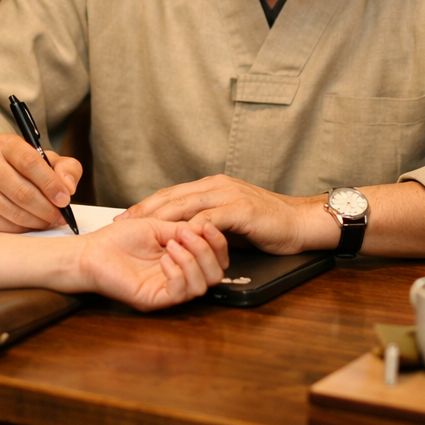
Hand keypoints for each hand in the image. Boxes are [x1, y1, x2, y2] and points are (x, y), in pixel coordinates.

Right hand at [0, 133, 82, 232]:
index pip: (29, 162)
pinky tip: (32, 223)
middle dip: (47, 208)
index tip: (64, 198)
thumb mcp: (47, 159)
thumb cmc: (23, 168)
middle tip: (61, 216)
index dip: (50, 183)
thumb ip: (66, 168)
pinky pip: (3, 225)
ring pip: (14, 212)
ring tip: (49, 220)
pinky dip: (23, 229)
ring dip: (37, 221)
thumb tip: (68, 186)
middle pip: (22, 192)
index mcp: (6, 144)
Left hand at [78, 220, 227, 310]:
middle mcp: (178, 275)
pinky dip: (177, 272)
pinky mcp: (155, 299)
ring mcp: (167, 289)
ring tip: (172, 245)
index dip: (218, 243)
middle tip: (188, 236)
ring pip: (202, 286)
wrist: (91, 251)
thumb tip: (204, 228)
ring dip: (192, 260)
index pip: (214, 259)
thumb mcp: (156, 226)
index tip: (208, 225)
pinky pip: (180, 292)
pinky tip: (163, 259)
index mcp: (180, 257)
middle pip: (215, 275)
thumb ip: (181, 228)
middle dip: (207, 251)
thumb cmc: (117, 240)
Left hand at [117, 174, 326, 254]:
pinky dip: (190, 228)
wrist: (301, 221)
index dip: (147, 205)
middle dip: (144, 210)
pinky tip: (176, 238)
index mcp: (212, 186)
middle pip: (171, 197)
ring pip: (185, 204)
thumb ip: (208, 222)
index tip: (126, 216)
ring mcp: (227, 195)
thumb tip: (184, 233)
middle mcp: (216, 186)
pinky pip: (208, 219)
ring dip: (160, 218)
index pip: (172, 194)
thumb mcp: (231, 220)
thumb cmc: (268, 223)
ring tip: (140, 229)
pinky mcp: (240, 209)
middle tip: (123, 222)